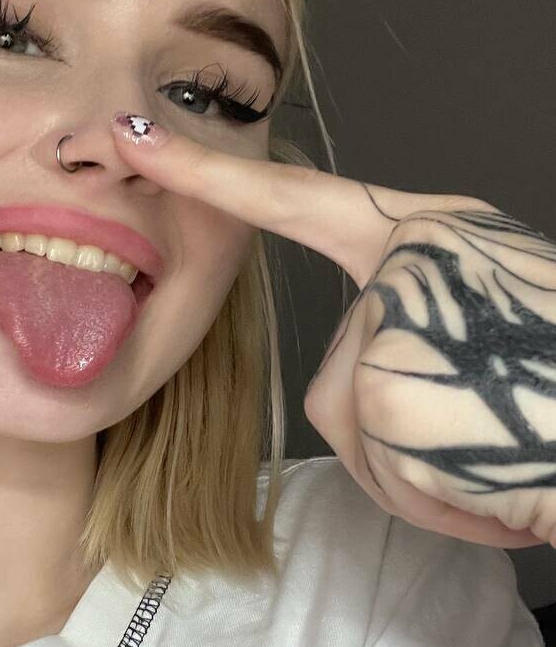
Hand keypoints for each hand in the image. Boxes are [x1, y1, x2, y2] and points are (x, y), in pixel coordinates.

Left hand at [110, 113, 555, 548]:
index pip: (301, 199)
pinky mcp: (386, 385)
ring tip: (505, 450)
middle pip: (336, 381)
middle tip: (491, 431)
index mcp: (434, 233)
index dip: (216, 174)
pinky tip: (507, 482)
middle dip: (402, 441)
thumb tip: (379, 377)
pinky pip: (384, 477)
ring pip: (357, 436)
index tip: (140, 140)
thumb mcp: (503, 317)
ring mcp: (396, 316)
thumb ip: (425, 316)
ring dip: (427, 476)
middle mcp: (409, 259)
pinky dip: (446, 506)